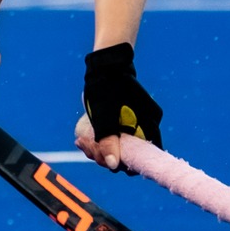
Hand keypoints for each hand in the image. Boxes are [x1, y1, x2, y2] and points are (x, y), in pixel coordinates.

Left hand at [74, 43, 162, 174]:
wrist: (106, 65)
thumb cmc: (105, 88)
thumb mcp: (104, 116)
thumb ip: (108, 141)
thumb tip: (112, 165)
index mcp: (148, 125)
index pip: (141, 158)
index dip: (122, 163)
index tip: (103, 159)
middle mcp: (147, 126)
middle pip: (127, 153)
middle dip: (105, 153)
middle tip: (86, 145)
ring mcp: (137, 123)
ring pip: (119, 146)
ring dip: (100, 147)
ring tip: (82, 141)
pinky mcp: (126, 120)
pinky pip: (116, 136)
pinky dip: (102, 138)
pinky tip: (85, 137)